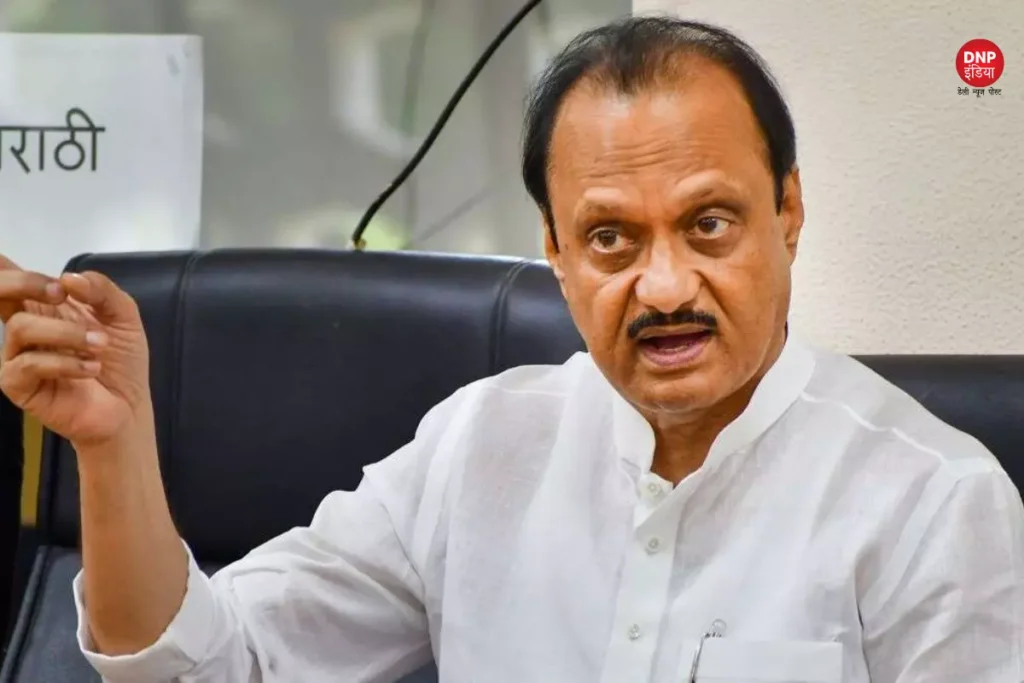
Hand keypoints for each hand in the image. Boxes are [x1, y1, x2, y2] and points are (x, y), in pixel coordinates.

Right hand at [0, 254, 151, 448]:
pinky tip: (91, 368)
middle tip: (62, 294)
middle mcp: (25, 327)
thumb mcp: (123, 316)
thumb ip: (101, 290)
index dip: (9, 269)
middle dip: (25, 283)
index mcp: (45, 307)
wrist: (128, 407)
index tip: (40, 273)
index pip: (10, 277)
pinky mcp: (18, 385)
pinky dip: (65, 362)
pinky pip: (29, 364)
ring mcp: (17, 356)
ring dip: (67, 333)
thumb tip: (69, 278)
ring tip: (99, 345)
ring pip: (21, 327)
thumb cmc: (121, 361)